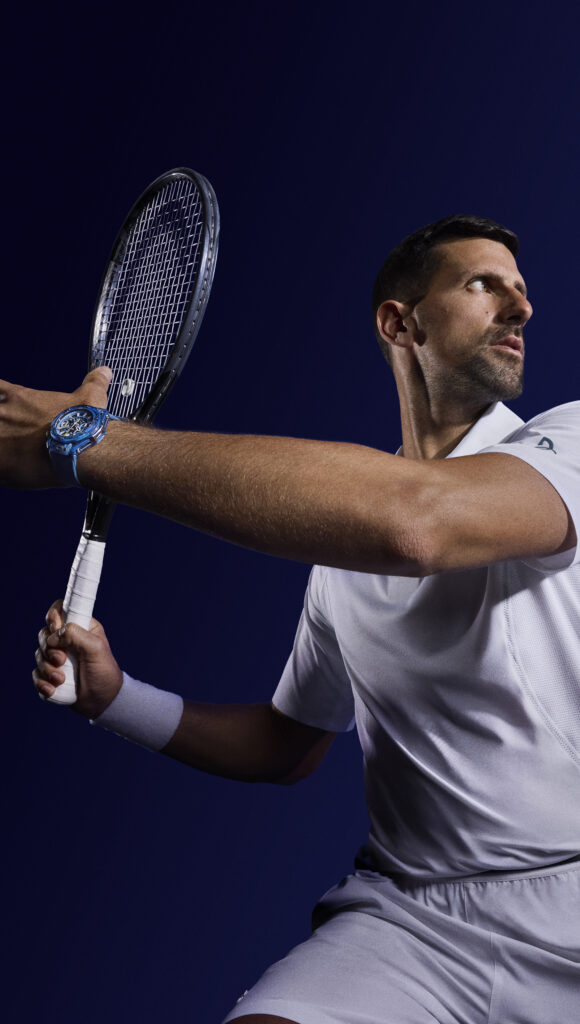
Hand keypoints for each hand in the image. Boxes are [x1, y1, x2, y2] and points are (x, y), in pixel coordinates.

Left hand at [0, 367, 111, 487]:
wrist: (82, 452)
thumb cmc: (83, 426)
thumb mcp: (91, 397)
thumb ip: (94, 382)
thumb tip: (104, 372)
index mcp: (19, 398)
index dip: (2, 399)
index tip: (8, 408)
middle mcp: (4, 415)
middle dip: (3, 424)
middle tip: (12, 434)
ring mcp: (0, 438)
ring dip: (3, 444)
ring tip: (16, 452)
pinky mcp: (2, 463)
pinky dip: (4, 468)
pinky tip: (15, 471)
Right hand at [34, 600, 122, 718]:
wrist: (103, 701)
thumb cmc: (104, 672)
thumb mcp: (95, 649)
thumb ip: (75, 635)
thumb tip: (53, 636)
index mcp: (81, 627)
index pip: (59, 611)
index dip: (53, 617)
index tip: (55, 628)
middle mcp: (68, 640)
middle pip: (44, 634)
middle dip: (49, 649)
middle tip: (62, 660)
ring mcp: (58, 657)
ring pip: (39, 655)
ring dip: (47, 669)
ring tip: (61, 680)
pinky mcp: (51, 674)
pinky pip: (36, 674)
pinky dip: (42, 682)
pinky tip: (53, 689)